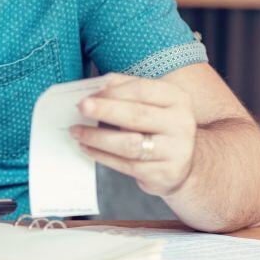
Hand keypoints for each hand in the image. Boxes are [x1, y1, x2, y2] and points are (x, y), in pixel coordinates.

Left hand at [68, 73, 197, 197]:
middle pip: (136, 115)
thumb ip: (125, 89)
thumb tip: (96, 86)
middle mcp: (181, 123)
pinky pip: (126, 165)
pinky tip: (87, 148)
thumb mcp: (150, 102)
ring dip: (96, 137)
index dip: (112, 92)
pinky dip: (102, 156)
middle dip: (104, 111)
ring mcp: (175, 151)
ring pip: (129, 144)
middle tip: (80, 107)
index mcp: (176, 98)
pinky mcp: (164, 173)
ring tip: (76, 132)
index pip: (141, 90)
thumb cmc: (157, 125)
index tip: (88, 95)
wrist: (182, 162)